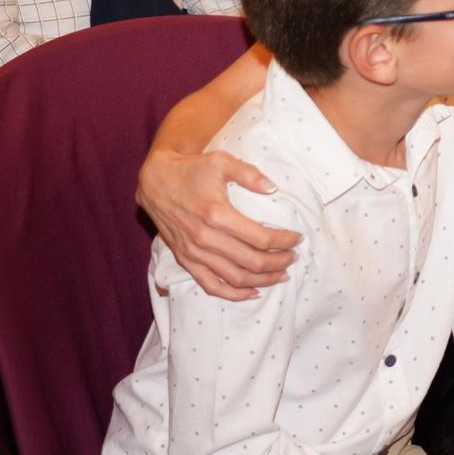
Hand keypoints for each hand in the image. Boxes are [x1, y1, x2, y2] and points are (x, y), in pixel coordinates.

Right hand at [136, 147, 301, 299]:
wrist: (156, 182)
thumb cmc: (192, 170)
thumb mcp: (221, 161)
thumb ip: (249, 174)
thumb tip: (273, 188)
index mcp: (218, 214)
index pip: (260, 238)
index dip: (283, 241)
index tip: (297, 238)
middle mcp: (206, 238)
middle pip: (252, 262)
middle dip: (278, 262)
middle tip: (293, 258)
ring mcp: (194, 253)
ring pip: (235, 277)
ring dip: (262, 280)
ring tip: (281, 275)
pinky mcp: (186, 260)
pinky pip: (211, 285)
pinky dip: (233, 294)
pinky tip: (252, 292)